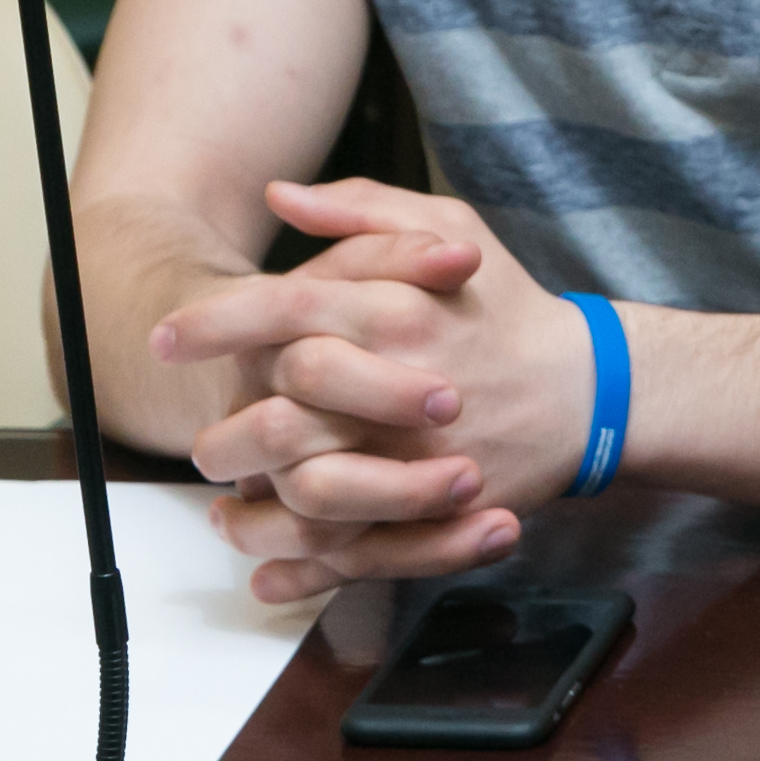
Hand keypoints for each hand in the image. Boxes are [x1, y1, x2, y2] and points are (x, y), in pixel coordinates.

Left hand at [155, 179, 594, 597]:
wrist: (591, 393)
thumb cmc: (509, 309)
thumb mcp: (453, 229)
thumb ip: (364, 207)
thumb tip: (279, 196)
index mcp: (398, 311)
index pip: (281, 313)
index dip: (213, 325)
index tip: (168, 338)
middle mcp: (400, 387)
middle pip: (276, 415)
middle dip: (225, 431)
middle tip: (206, 436)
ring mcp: (417, 459)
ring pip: (299, 494)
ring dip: (248, 502)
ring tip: (230, 494)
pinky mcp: (433, 517)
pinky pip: (343, 553)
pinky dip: (292, 564)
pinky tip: (265, 550)